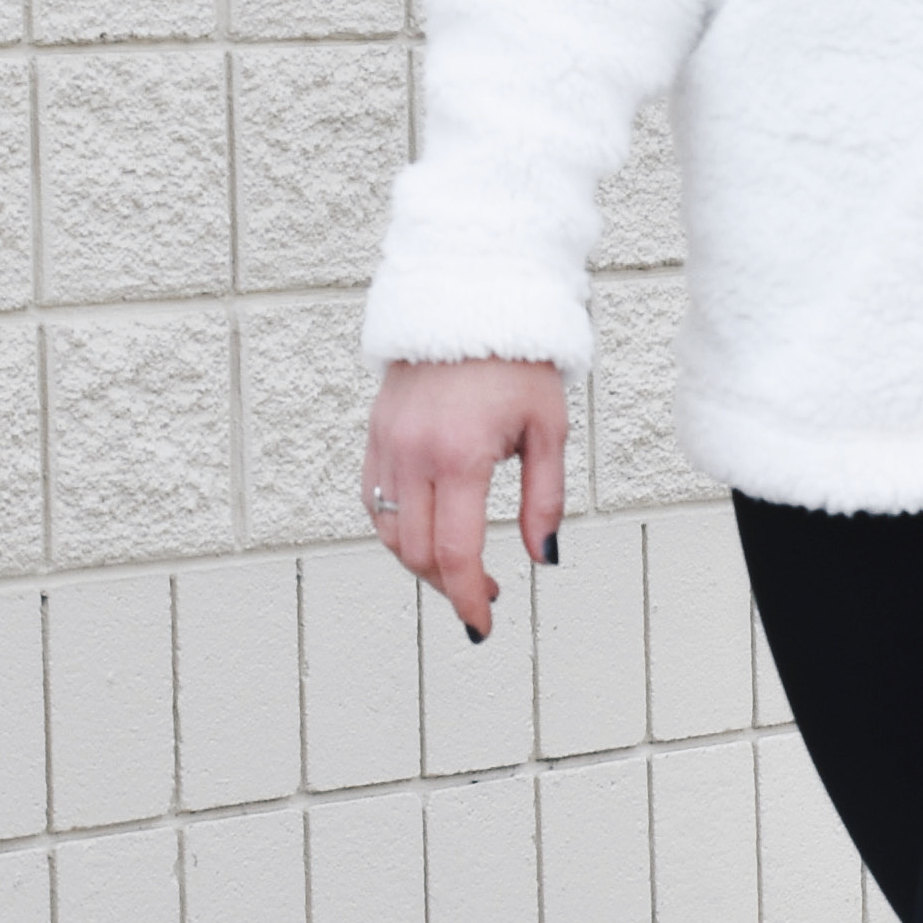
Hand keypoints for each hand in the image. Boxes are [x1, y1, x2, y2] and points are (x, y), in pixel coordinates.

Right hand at [362, 357, 567, 641]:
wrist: (470, 299)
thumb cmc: (517, 360)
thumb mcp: (549, 430)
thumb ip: (545, 499)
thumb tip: (543, 555)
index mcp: (460, 456)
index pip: (454, 552)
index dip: (468, 597)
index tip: (483, 623)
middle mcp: (414, 454)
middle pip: (417, 552)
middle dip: (449, 585)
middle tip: (484, 593)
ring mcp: (387, 444)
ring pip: (389, 532)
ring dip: (421, 563)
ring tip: (459, 567)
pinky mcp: (376, 434)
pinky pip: (373, 501)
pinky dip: (396, 529)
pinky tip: (426, 532)